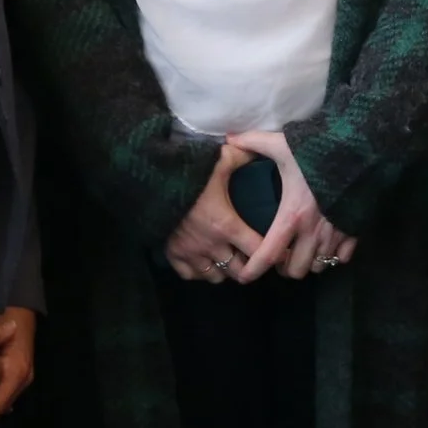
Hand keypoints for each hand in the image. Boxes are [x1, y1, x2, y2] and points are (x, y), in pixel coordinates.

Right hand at [164, 145, 267, 282]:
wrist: (151, 180)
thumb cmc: (189, 172)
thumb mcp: (219, 161)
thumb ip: (241, 156)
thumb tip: (257, 150)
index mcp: (227, 225)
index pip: (259, 251)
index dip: (270, 252)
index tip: (276, 249)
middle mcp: (211, 245)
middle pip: (238, 271)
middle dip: (247, 265)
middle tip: (250, 254)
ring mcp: (190, 253)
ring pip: (215, 277)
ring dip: (224, 269)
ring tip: (227, 257)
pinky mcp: (172, 254)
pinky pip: (190, 275)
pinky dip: (199, 271)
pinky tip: (203, 260)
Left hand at [226, 130, 357, 281]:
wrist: (359, 149)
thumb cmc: (316, 150)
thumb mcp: (282, 145)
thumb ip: (253, 142)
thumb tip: (228, 138)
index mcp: (291, 215)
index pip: (269, 254)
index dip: (254, 270)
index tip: (245, 276)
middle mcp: (313, 231)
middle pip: (297, 270)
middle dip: (287, 267)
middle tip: (282, 256)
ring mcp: (336, 233)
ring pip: (320, 266)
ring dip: (310, 261)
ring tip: (304, 249)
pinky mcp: (354, 230)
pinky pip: (343, 257)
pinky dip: (334, 255)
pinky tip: (328, 243)